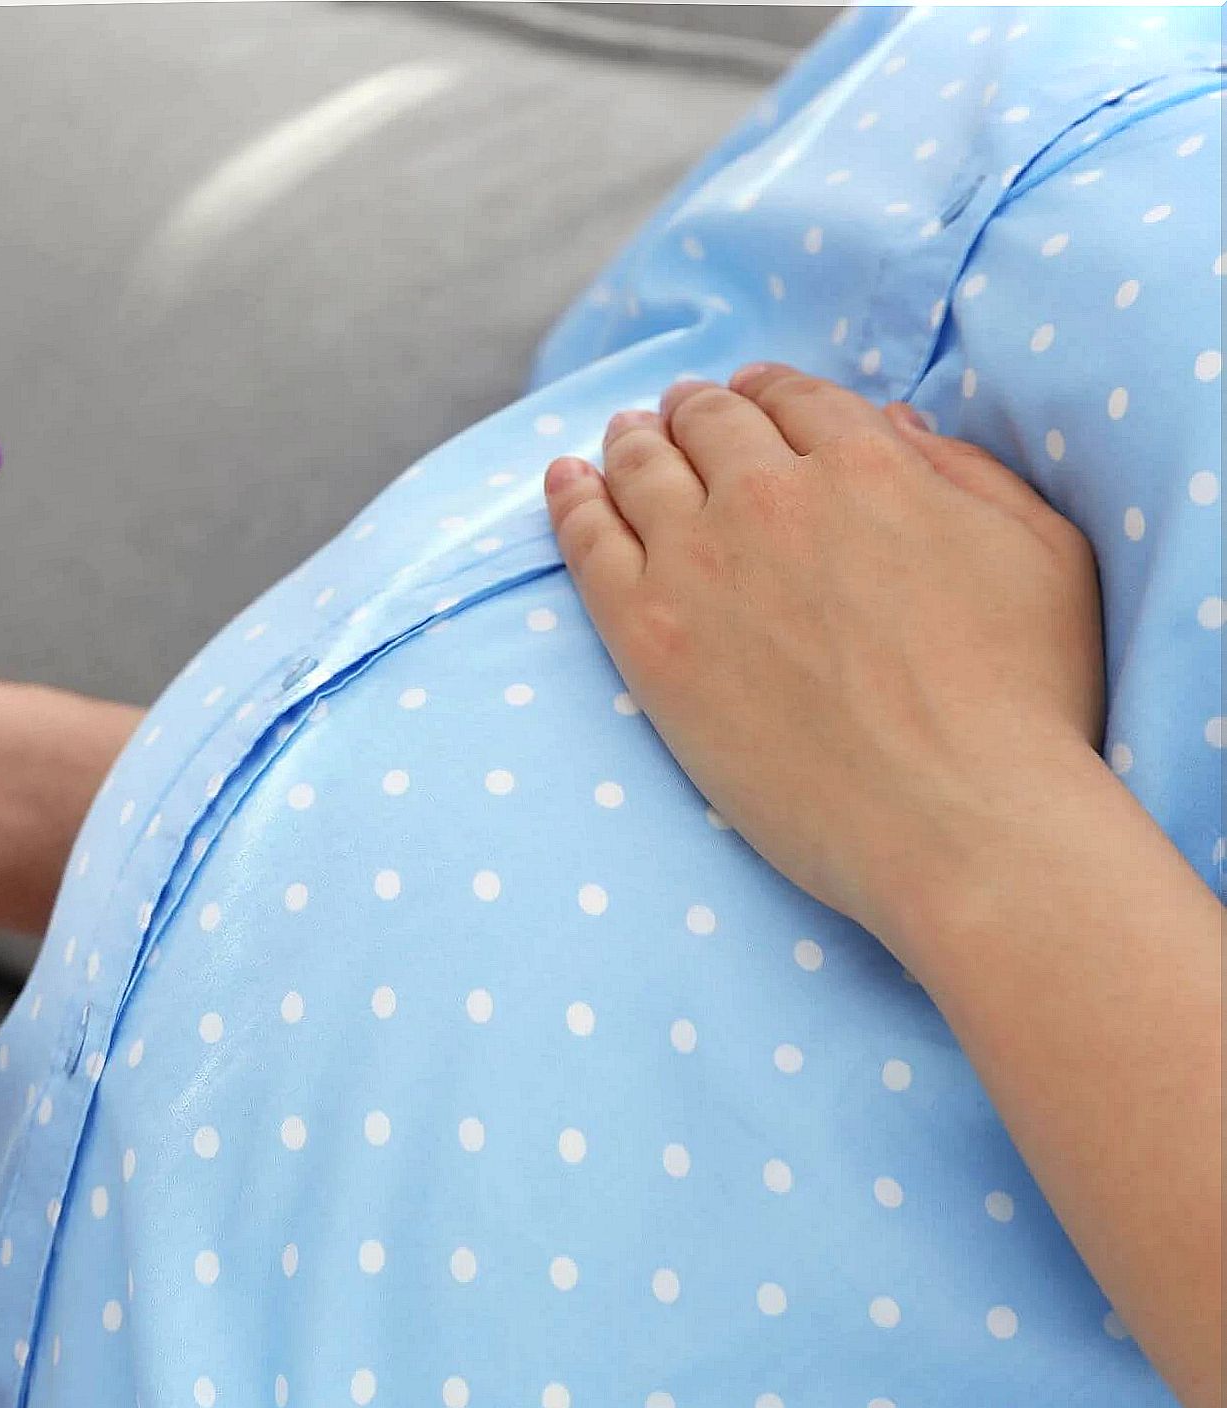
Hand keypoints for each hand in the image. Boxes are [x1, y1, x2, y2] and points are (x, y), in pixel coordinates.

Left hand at [543, 363, 1104, 953]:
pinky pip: (587, 543)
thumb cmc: (1025, 703)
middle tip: (675, 412)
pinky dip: (570, 501)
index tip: (747, 395)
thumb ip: (970, 474)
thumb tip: (894, 424)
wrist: (955, 819)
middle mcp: (771, 495)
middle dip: (694, 411)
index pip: (797, 400)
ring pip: (643, 471)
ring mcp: (698, 562)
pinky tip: (562, 482)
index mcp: (869, 464)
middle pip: (711, 426)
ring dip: (630, 444)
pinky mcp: (646, 635)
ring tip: (621, 437)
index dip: (767, 392)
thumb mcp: (1041, 554)